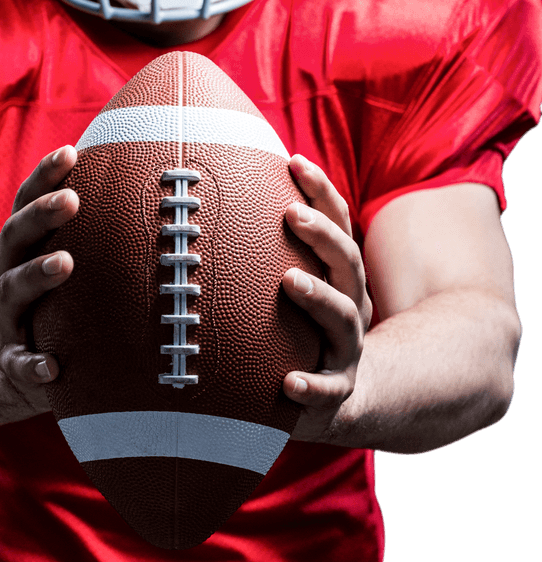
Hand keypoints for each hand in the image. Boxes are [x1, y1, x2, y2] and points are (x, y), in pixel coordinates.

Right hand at [0, 145, 78, 409]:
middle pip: (15, 237)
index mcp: (23, 247)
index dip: (44, 176)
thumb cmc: (61, 302)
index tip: (70, 151)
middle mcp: (7, 275)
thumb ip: (98, 232)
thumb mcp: (71, 262)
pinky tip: (52, 368)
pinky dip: (32, 365)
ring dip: (36, 275)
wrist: (19, 365)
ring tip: (65, 262)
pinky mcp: (11, 361)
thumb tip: (160, 184)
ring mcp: (7, 319)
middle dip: (41, 215)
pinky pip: (18, 364)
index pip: (27, 202)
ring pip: (11, 292)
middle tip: (72, 200)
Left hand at [281, 154, 371, 442]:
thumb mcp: (295, 289)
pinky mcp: (336, 392)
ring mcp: (346, 350)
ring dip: (319, 297)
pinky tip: (286, 382)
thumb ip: (266, 252)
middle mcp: (349, 306)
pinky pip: (327, 391)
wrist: (339, 400)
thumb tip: (212, 194)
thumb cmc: (302, 331)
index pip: (338, 225)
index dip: (321, 191)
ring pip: (343, 320)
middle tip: (291, 214)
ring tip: (290, 281)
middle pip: (347, 263)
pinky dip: (310, 386)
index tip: (294, 161)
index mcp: (339, 277)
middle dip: (322, 235)